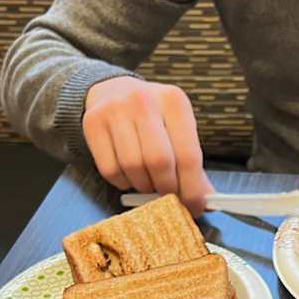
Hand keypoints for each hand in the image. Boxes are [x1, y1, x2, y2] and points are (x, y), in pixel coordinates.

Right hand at [82, 77, 212, 214]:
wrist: (113, 91)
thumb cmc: (153, 117)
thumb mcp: (177, 129)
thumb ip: (192, 164)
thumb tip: (206, 200)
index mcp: (174, 101)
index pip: (188, 155)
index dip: (192, 188)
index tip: (195, 207)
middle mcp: (144, 101)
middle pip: (159, 162)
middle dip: (167, 189)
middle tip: (169, 197)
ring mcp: (115, 110)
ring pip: (133, 167)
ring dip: (144, 186)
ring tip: (149, 182)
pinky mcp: (93, 123)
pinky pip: (110, 170)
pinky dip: (123, 182)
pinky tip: (129, 174)